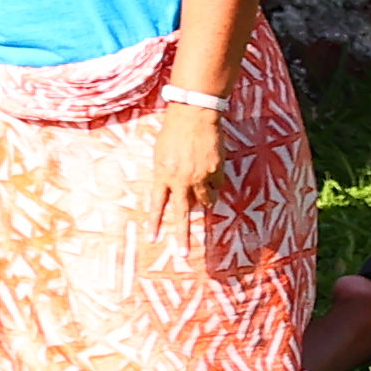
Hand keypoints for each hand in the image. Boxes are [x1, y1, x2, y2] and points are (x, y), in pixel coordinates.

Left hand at [141, 93, 224, 258]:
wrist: (194, 116)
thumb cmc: (172, 133)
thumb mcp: (160, 155)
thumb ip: (165, 175)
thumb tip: (172, 192)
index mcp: (162, 175)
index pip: (157, 205)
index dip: (155, 223)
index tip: (154, 240)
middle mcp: (180, 180)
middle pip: (181, 214)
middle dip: (182, 236)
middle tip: (184, 254)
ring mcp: (199, 177)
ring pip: (204, 202)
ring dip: (203, 203)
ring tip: (203, 194)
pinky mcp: (216, 172)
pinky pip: (216, 186)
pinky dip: (214, 186)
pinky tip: (212, 174)